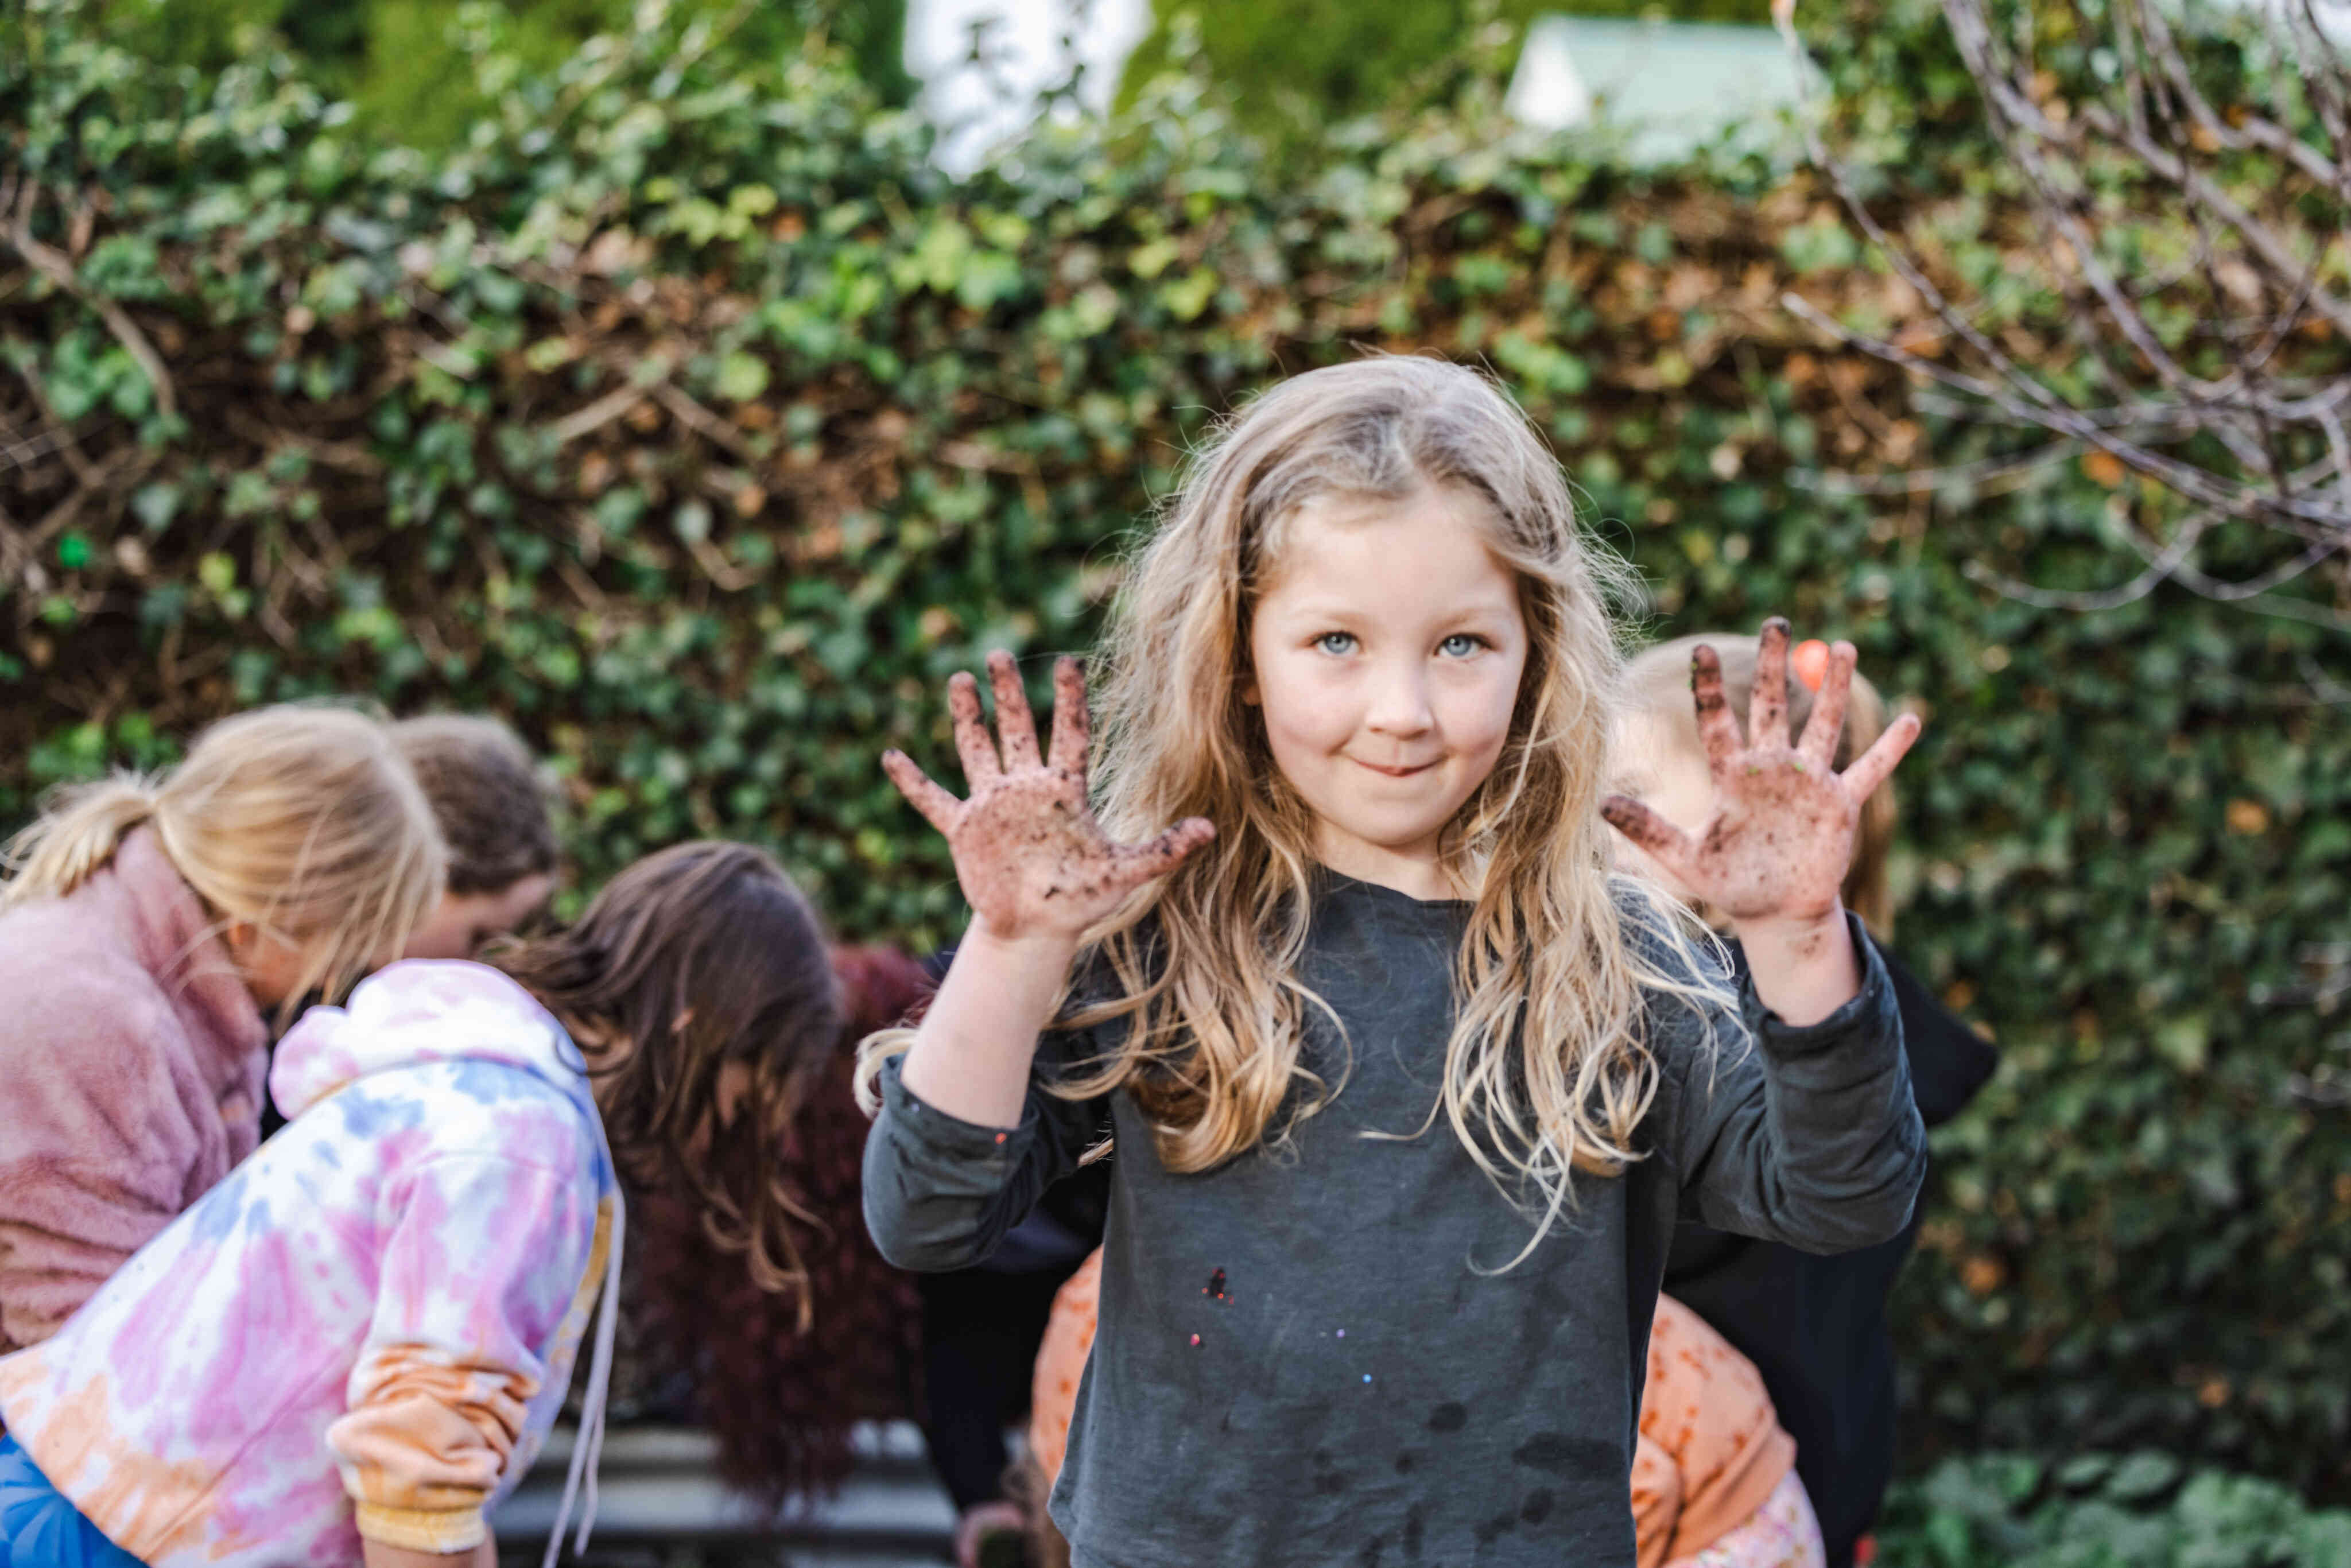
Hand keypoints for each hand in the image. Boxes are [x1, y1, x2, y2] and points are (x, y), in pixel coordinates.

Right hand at [884, 651, 1214, 942]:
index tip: (1068, 662)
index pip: (1068, 733)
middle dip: (1009, 692)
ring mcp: (993, 806)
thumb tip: (1211, 830)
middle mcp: (1027, 789)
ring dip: (967, 717)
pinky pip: (934, 800)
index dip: (1068, 699)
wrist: (1037, 932)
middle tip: (1000, 652)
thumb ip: (1164, 849)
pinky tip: (892, 756)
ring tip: (958, 678)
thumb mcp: (1125, 873)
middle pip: (1017, 728)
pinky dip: (912, 781)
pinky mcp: (965, 830)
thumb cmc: (1081, 901)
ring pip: (977, 750)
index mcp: (1064, 791)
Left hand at [1601, 618, 1919, 925]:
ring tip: (1843, 646)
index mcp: (1733, 776)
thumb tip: (1601, 803)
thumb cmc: (1730, 882)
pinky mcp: (1839, 804)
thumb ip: (1648, 831)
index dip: (1709, 687)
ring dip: (1833, 688)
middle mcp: (1771, 768)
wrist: (1774, 911)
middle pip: (1773, 706)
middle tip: (1777, 621)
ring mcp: (1809, 782)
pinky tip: (1913, 719)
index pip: (1718, 722)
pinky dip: (1891, 748)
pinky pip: (1870, 770)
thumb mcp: (1685, 860)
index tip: (1700, 649)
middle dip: (1775, 664)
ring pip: (1823, 725)